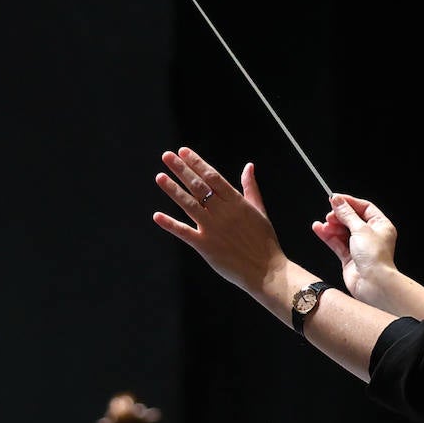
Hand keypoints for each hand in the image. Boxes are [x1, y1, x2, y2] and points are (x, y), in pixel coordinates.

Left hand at [152, 147, 284, 293]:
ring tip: (160, 176)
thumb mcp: (260, 210)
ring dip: (173, 190)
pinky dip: (170, 224)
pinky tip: (157, 216)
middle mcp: (223, 212)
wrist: (266, 271)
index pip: (213, 176)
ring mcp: (213, 229)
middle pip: (199, 186)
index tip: (184, 151)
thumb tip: (249, 166)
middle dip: (182, 170)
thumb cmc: (264, 241)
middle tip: (167, 156)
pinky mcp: (206, 246)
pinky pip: (185, 233)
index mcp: (237, 202)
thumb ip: (251, 188)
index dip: (197, 163)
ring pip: (189, 204)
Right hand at [312, 194, 398, 307]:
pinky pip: (337, 243)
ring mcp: (360, 247)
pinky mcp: (349, 258)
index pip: (364, 208)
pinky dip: (328, 236)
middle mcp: (371, 236)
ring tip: (323, 224)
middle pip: (352, 219)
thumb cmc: (375, 257)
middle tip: (330, 214)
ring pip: (342, 231)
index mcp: (381, 226)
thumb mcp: (360, 229)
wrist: (372, 283)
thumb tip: (338, 200)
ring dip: (332, 226)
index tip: (335, 199)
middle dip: (339, 216)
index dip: (349, 203)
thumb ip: (346, 214)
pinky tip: (319, 229)